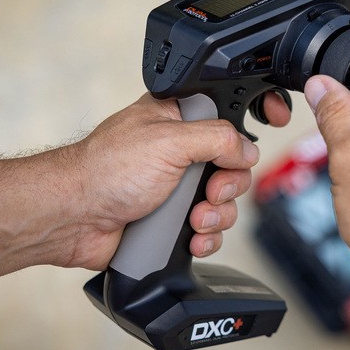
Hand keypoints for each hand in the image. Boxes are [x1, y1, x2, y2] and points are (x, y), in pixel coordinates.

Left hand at [69, 91, 290, 268]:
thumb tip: (247, 150)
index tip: (275, 118)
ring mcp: (177, 188)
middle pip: (235, 165)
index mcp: (178, 119)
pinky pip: (210, 230)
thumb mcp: (170, 141)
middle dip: (229, 184)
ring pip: (225, 202)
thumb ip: (217, 139)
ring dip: (217, 216)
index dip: (255, 113)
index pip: (229, 109)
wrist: (74, 219)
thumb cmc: (106, 171)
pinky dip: (207, 238)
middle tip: (209, 191)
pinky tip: (191, 239)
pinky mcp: (173, 220)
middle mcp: (180, 151)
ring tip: (194, 221)